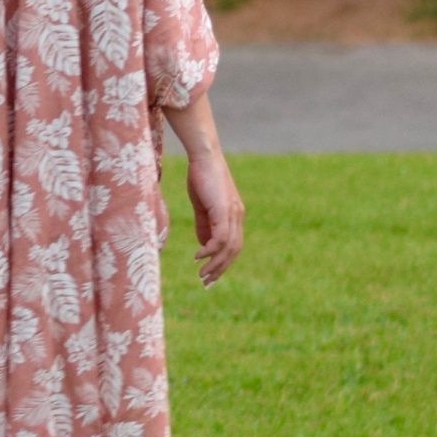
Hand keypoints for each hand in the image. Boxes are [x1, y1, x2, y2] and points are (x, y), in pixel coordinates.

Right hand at [184, 147, 243, 286]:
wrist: (204, 155)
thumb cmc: (201, 175)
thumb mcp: (202, 205)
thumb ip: (204, 224)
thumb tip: (204, 246)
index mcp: (234, 214)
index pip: (233, 245)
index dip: (223, 261)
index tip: (211, 274)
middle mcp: (237, 216)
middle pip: (234, 251)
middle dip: (221, 268)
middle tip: (206, 281)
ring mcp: (233, 213)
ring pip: (229, 247)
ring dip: (215, 263)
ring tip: (202, 274)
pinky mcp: (224, 210)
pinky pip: (221, 237)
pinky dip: (210, 250)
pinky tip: (199, 255)